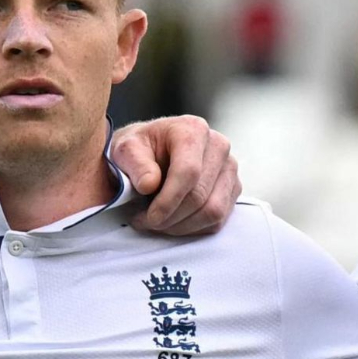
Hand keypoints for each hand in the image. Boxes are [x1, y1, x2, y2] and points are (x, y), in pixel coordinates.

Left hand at [110, 115, 240, 235]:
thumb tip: (149, 185)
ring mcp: (229, 168)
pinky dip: (193, 228)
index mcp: (192, 129)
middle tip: (145, 223)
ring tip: (156, 224)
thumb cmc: (137, 148)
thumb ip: (135, 163)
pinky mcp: (232, 188)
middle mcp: (218, 146)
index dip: (168, 200)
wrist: (150, 150)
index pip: (188, 171)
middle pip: (200, 195)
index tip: (150, 217)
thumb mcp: (125, 149)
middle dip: (171, 217)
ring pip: (213, 211)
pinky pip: (218, 220)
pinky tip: (171, 222)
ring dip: (182, 226)